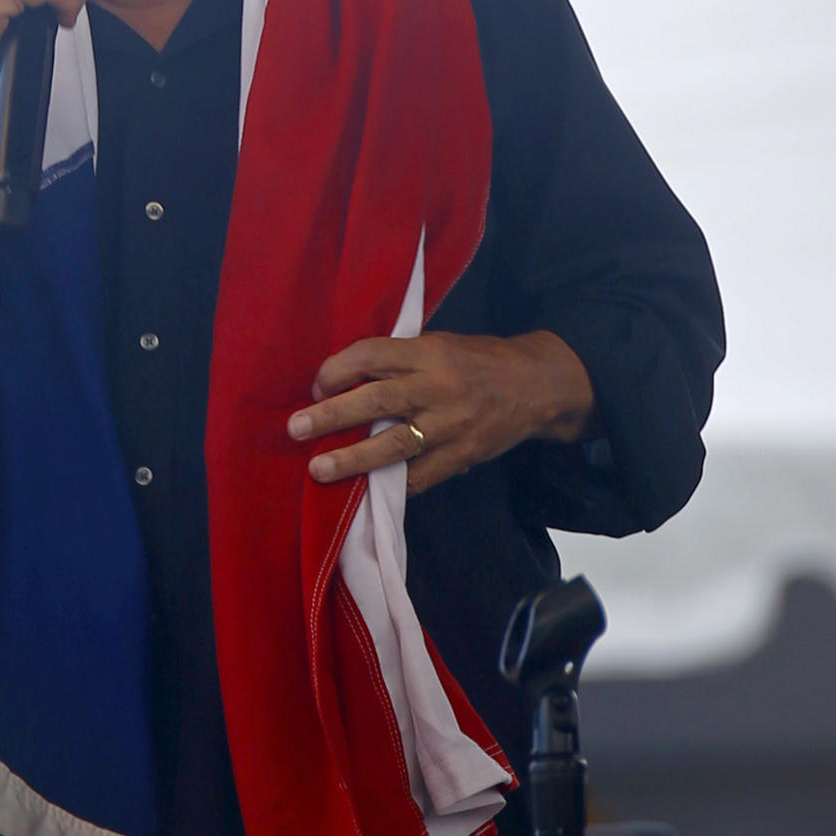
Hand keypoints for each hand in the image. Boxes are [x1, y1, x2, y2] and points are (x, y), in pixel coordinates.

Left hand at [286, 330, 595, 495]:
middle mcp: (438, 386)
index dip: (338, 369)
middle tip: (296, 428)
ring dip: (353, 459)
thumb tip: (346, 379)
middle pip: (377, 400)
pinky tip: (364, 492)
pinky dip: (392, 484)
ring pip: (394, 444)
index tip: (316, 384)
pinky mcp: (463, 455)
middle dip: (332, 415)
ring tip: (318, 469)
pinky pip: (421, 475)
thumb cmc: (478, 360)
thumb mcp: (440, 344)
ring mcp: (452, 424)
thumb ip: (400, 359)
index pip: (372, 355)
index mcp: (429, 351)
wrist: (538, 384)